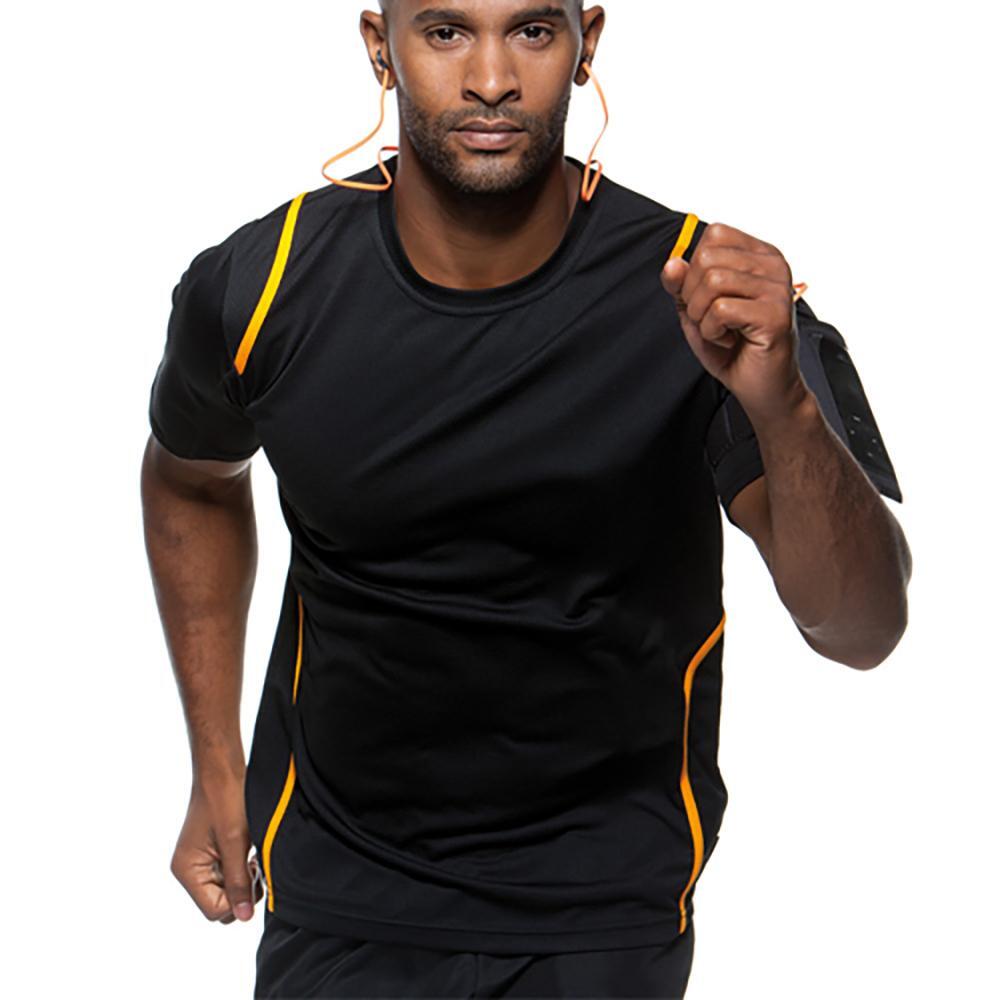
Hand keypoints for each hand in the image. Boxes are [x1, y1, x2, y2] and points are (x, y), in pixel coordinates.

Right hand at [170, 773, 263, 923]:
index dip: (238, 900)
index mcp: (187, 870)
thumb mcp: (235, 842)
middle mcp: (190, 870)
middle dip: (241, 891)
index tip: (253, 875)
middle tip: (254, 865)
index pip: (214, 910)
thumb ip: (239, 881)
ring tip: (252, 856)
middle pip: (219, 904)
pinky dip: (242, 869)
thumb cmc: (226, 799)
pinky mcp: (212, 853)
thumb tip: (244, 917)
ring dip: (244, 879)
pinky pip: (228, 875)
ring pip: (226, 890)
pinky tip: (249, 852)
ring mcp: (201, 862)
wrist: (223, 769)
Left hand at [660, 222, 808, 424]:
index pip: (714, 234)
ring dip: (703, 316)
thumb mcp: (696, 309)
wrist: (761, 387)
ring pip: (712, 282)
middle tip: (712, 320)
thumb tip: (672, 263)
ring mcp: (777, 288)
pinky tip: (730, 340)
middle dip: (694, 296)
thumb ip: (681, 284)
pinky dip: (712, 331)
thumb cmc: (732, 347)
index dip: (695, 268)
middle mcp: (774, 265)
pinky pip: (721, 309)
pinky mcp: (775, 314)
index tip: (707, 298)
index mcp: (759, 255)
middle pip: (708, 257)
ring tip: (721, 331)